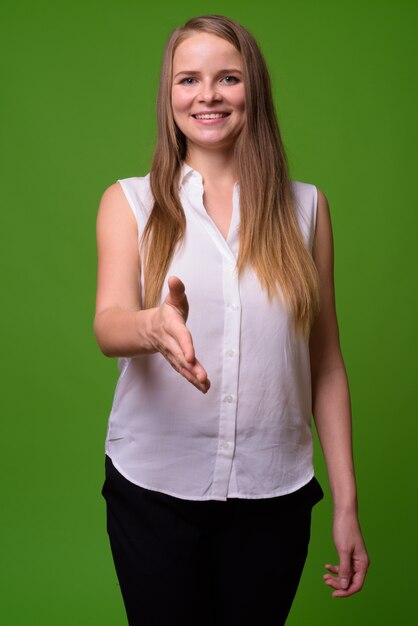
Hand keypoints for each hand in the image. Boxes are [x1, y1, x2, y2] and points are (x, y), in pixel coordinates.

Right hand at [149, 276, 209, 393]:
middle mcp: (170, 342)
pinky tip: (204, 388)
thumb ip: (176, 290)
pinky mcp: (176, 361)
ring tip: (205, 386)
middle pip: (181, 356)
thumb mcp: (173, 299)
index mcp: (171, 326)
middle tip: (202, 378)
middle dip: (191, 368)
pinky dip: (193, 381)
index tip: (190, 357)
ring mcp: (172, 354)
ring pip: (182, 367)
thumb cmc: (168, 312)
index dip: (185, 346)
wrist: (150, 329)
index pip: (180, 336)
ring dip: (193, 377)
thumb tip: (175, 279)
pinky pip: (184, 372)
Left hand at [323, 510, 369, 596]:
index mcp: (363, 564)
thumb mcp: (343, 551)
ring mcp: (355, 559)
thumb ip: (344, 569)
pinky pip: (343, 567)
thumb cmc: (345, 530)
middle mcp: (361, 563)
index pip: (357, 585)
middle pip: (351, 581)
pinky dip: (335, 569)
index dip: (345, 591)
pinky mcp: (349, 554)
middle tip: (325, 581)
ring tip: (324, 577)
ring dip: (336, 578)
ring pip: (346, 575)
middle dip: (338, 584)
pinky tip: (326, 567)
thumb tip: (344, 586)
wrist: (344, 513)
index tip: (333, 594)